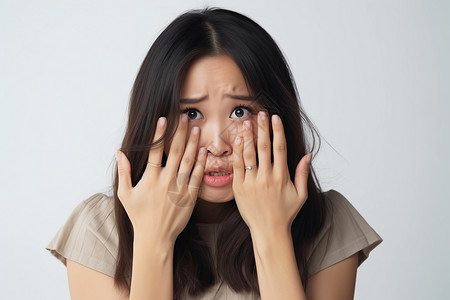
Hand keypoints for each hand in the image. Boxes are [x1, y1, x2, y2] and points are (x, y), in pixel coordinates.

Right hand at [116, 114, 205, 244]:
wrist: (155, 237)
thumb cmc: (138, 216)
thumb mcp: (125, 194)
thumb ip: (123, 172)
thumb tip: (119, 152)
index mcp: (150, 179)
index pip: (156, 150)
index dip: (160, 133)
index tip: (164, 118)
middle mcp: (166, 181)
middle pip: (176, 151)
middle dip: (181, 132)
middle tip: (185, 117)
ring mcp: (180, 188)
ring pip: (189, 160)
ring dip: (194, 143)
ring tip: (197, 128)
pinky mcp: (190, 197)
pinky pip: (198, 176)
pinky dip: (202, 162)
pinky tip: (204, 150)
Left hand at [232, 112, 311, 237]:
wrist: (269, 231)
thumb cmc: (286, 213)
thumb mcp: (300, 194)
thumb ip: (302, 173)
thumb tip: (308, 154)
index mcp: (281, 176)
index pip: (279, 148)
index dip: (278, 131)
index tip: (275, 118)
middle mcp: (266, 177)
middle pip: (264, 147)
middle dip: (262, 128)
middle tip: (260, 113)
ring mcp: (252, 182)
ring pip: (248, 154)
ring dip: (247, 136)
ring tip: (245, 122)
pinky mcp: (239, 188)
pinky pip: (237, 166)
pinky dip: (237, 153)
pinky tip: (236, 141)